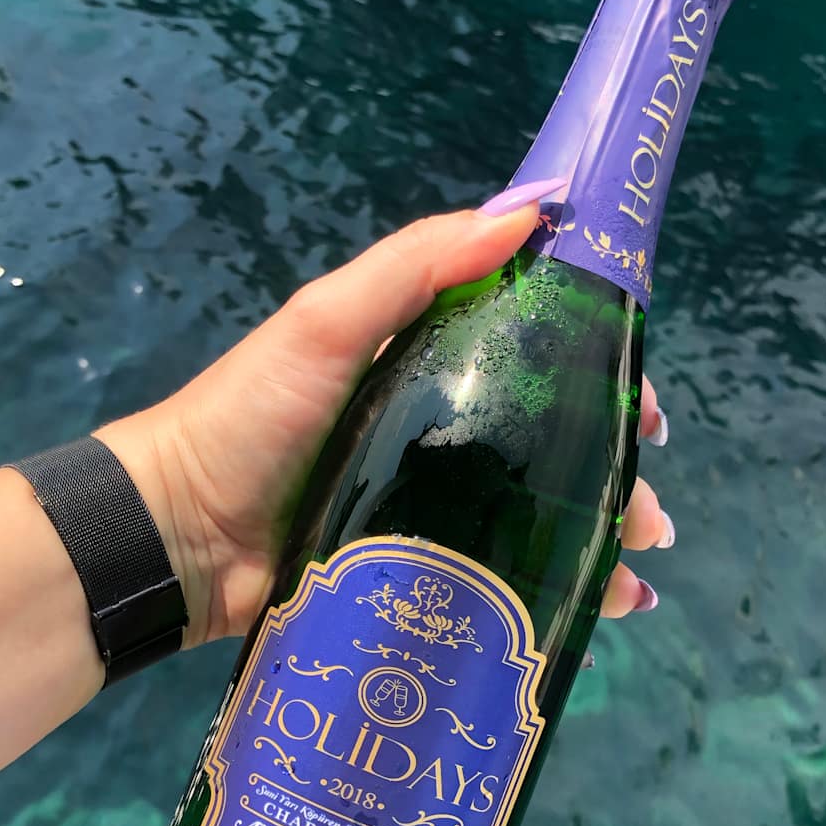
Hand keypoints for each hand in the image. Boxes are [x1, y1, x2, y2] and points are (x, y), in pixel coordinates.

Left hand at [100, 203, 672, 646]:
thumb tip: (531, 210)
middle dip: (611, 475)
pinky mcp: (413, 569)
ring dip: (596, 540)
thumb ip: (415, 265)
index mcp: (426, 359)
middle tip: (646, 516)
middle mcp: (440, 429)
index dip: (601, 375)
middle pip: (550, 444)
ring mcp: (429, 504)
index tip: (646, 409)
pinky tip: (598, 614)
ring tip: (632, 579)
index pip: (538, 353)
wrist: (179, 537)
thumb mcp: (325, 323)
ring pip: (536, 516)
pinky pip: (498, 573)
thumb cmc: (251, 419)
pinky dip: (554, 590)